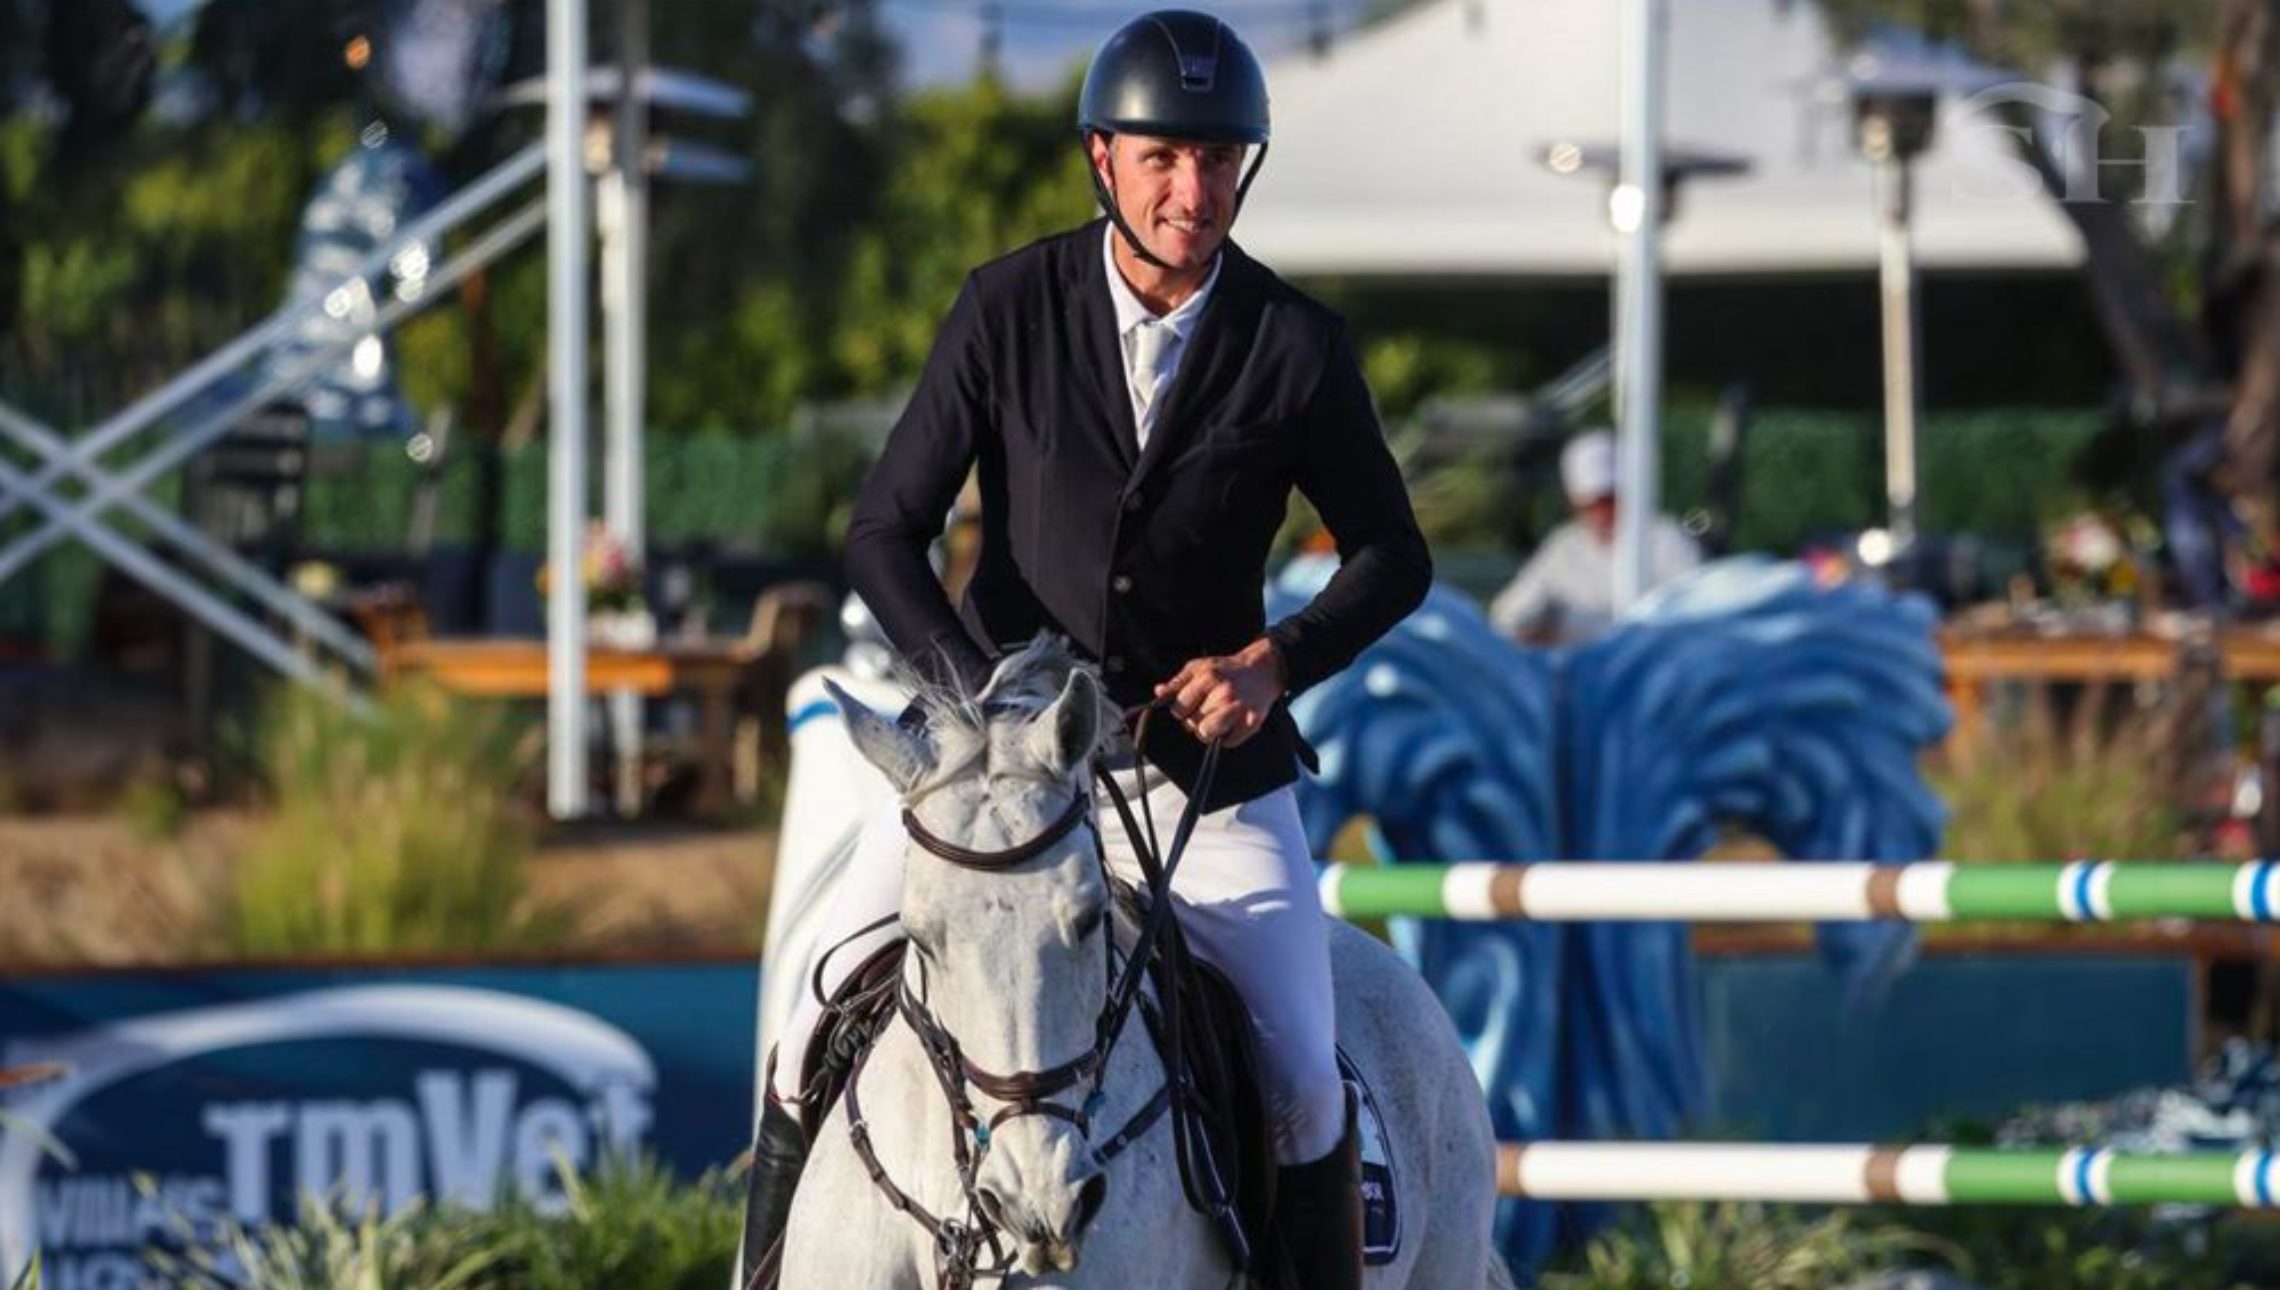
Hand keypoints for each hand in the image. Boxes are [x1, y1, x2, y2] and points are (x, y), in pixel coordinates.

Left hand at [1153, 638, 1286, 746]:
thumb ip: (1177, 682)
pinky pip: (1227, 742)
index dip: (1181, 709)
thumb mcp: (1198, 667)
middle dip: (1194, 720)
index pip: (1179, 708)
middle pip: (1191, 724)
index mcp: (1207, 677)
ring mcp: (1238, 709)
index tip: (1189, 705)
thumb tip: (1159, 693)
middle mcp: (1223, 693)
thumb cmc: (1226, 670)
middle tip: (1206, 710)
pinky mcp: (1251, 723)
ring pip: (1206, 734)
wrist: (1261, 670)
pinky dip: (1227, 736)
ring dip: (1207, 731)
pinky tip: (1231, 723)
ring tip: (1214, 720)